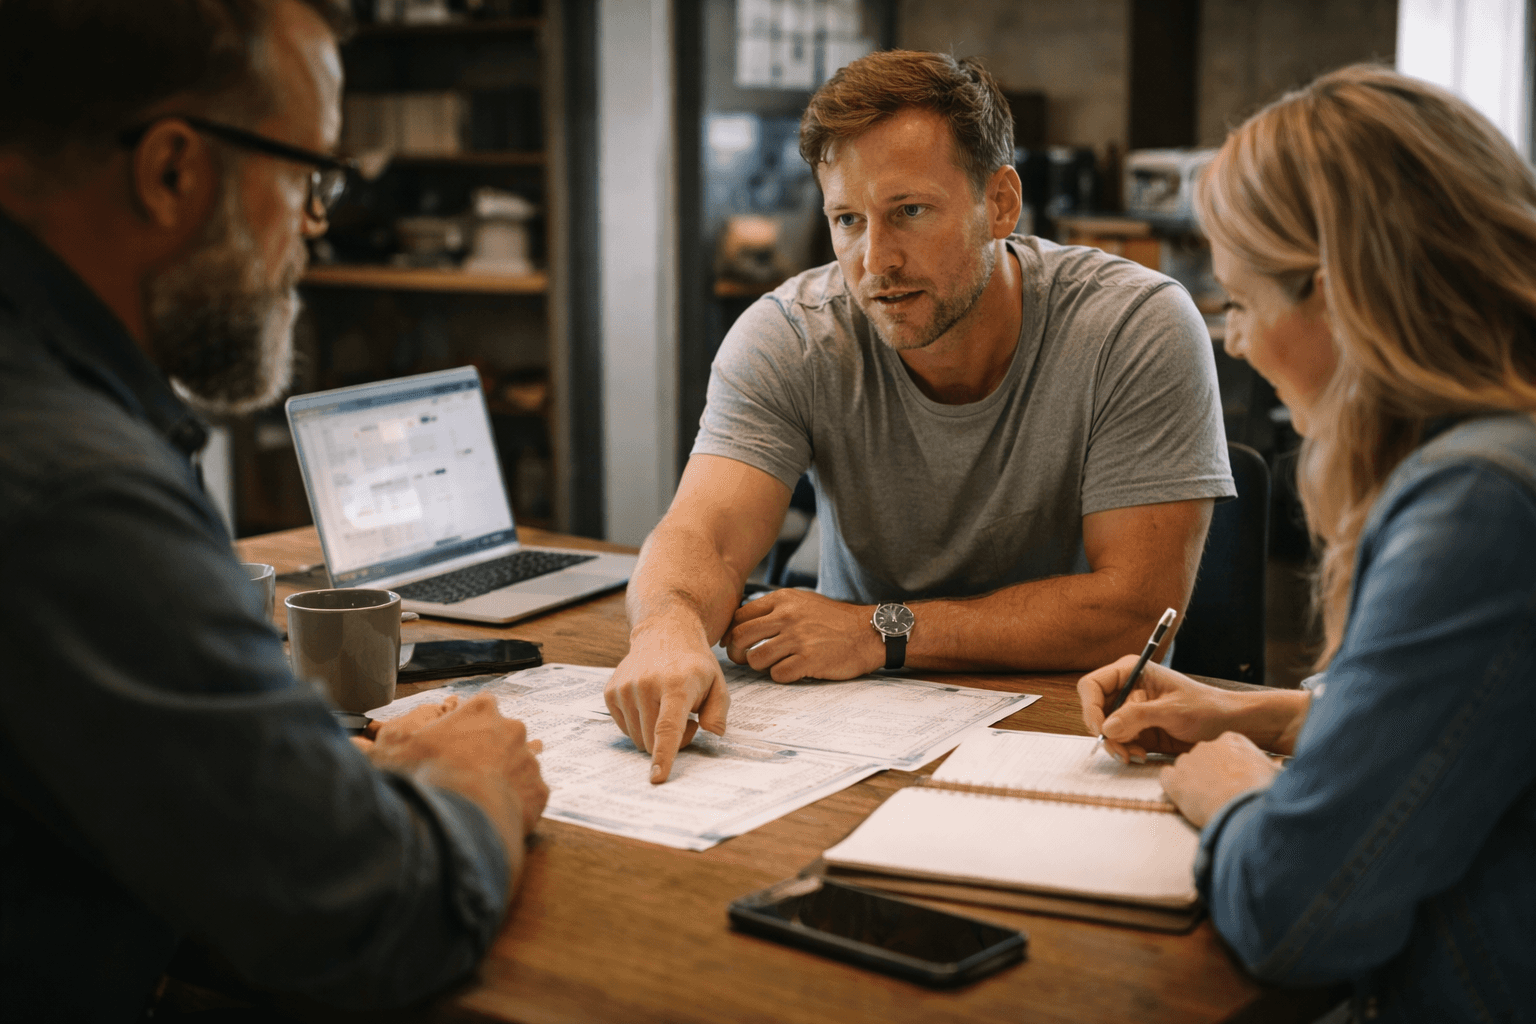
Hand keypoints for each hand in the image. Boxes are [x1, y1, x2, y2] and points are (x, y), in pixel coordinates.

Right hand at [365, 693, 549, 858]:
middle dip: (485, 751)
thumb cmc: (425, 779)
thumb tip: (350, 742)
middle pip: (501, 735)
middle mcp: (512, 728)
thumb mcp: (390, 752)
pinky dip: (515, 804)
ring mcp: (529, 759)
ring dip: (502, 777)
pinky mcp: (539, 791)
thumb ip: (372, 743)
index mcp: (480, 709)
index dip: (463, 727)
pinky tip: (493, 813)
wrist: (458, 821)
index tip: (452, 744)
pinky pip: (528, 794)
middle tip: (462, 774)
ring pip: (518, 764)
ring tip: (479, 796)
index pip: (478, 708)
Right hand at [605, 625, 729, 784]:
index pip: (667, 728)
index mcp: (675, 685)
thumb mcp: (718, 683)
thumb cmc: (694, 664)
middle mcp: (645, 685)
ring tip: (668, 707)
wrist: (664, 633)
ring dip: (655, 733)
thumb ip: (719, 711)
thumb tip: (712, 733)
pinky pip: (625, 728)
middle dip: (672, 741)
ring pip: (637, 738)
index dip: (663, 756)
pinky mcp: (610, 692)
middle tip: (687, 719)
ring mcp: (624, 688)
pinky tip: (651, 703)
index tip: (657, 778)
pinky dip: (641, 724)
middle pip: (651, 741)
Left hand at [724, 589, 882, 680]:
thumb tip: (743, 623)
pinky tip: (791, 671)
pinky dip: (780, 676)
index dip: (731, 633)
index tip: (733, 642)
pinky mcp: (809, 660)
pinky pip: (777, 674)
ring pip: (755, 658)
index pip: (740, 616)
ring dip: (759, 666)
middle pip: (740, 636)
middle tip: (742, 659)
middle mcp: (787, 616)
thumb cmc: (834, 620)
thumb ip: (775, 609)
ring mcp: (798, 638)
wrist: (867, 632)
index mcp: (783, 599)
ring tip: (771, 664)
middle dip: (736, 652)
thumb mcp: (803, 601)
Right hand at [1077, 656, 1237, 762]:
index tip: (1101, 730)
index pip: (1093, 685)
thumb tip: (1106, 727)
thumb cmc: (1205, 707)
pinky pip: (1118, 741)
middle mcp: (1126, 689)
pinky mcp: (1136, 729)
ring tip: (1134, 755)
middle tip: (1120, 749)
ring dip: (1115, 745)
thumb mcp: (1172, 710)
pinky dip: (1124, 751)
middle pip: (1095, 711)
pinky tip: (1140, 755)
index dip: (1091, 707)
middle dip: (1104, 732)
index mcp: (1131, 672)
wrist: (1226, 725)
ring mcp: (1130, 711)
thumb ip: (1138, 716)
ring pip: (1104, 729)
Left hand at [1160, 732, 1280, 826]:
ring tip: (1205, 798)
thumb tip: (1282, 769)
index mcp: (1232, 740)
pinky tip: (1185, 797)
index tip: (1234, 776)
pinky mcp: (1173, 779)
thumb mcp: (1275, 773)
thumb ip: (1272, 768)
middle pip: (1203, 757)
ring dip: (1192, 780)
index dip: (1228, 764)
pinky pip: (1167, 777)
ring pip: (1185, 767)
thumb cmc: (1262, 791)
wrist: (1243, 807)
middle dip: (1209, 772)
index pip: (1223, 747)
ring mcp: (1188, 760)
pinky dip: (1173, 786)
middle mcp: (1207, 745)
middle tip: (1220, 790)